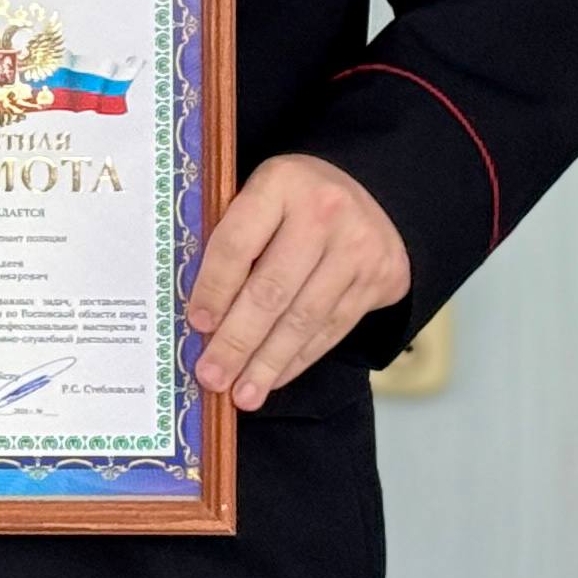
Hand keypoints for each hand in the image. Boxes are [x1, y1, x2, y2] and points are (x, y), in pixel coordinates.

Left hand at [189, 153, 409, 409]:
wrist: (372, 190)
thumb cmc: (293, 198)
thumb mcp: (259, 193)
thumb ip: (232, 235)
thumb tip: (197, 309)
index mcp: (279, 183)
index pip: (237, 243)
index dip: (214, 287)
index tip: (196, 324)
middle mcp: (324, 214)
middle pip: (272, 290)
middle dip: (238, 341)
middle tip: (211, 376)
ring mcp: (358, 249)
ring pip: (305, 319)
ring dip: (268, 363)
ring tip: (241, 394)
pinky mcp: (381, 280)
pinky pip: (332, 329)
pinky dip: (298, 359)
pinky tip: (273, 378)